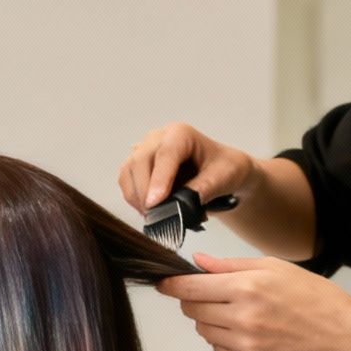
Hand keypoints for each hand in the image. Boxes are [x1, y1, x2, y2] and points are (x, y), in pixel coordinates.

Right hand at [118, 123, 258, 214]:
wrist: (221, 172)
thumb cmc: (225, 169)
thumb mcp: (223, 178)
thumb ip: (202, 189)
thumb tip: (179, 205)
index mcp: (182, 134)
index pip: (165, 155)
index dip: (158, 180)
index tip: (155, 203)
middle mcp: (159, 138)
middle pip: (140, 161)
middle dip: (144, 192)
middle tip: (155, 216)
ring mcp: (145, 150)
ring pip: (128, 171)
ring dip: (136, 197)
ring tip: (154, 216)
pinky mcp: (137, 165)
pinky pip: (126, 181)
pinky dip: (133, 199)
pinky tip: (150, 211)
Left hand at [155, 252, 350, 350]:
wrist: (345, 337)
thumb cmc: (314, 298)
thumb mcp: (275, 268)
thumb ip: (230, 266)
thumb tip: (197, 262)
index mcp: (246, 288)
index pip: (189, 288)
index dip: (171, 285)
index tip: (163, 282)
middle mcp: (241, 318)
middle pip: (191, 310)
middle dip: (194, 300)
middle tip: (214, 294)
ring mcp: (245, 345)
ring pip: (203, 331)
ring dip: (210, 320)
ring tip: (239, 312)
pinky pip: (219, 349)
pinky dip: (225, 339)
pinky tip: (250, 330)